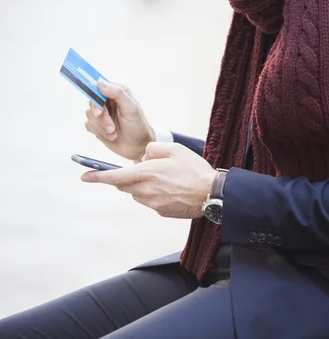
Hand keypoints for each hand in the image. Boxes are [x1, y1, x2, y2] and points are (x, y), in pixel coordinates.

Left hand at [81, 142, 217, 218]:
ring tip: (163, 177)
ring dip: (140, 185)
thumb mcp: (174, 148)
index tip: (84, 176)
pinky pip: (149, 200)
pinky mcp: (161, 211)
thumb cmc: (194, 169)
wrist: (212, 193)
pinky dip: (153, 193)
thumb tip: (142, 158)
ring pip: (136, 193)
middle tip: (140, 169)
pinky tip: (170, 188)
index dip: (98, 177)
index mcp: (147, 173)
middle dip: (125, 177)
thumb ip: (152, 150)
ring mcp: (153, 203)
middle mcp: (147, 190)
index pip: (115, 176)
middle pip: (124, 185)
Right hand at [84, 80, 154, 160]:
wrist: (137, 147)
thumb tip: (100, 82)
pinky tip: (110, 135)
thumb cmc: (138, 127)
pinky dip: (99, 132)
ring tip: (114, 132)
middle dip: (101, 117)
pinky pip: (89, 125)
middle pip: (92, 102)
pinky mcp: (97, 125)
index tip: (101, 111)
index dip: (98, 99)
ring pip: (90, 115)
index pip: (100, 87)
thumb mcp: (131, 108)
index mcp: (118, 92)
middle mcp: (108, 101)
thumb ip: (117, 93)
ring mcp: (102, 113)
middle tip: (111, 126)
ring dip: (102, 127)